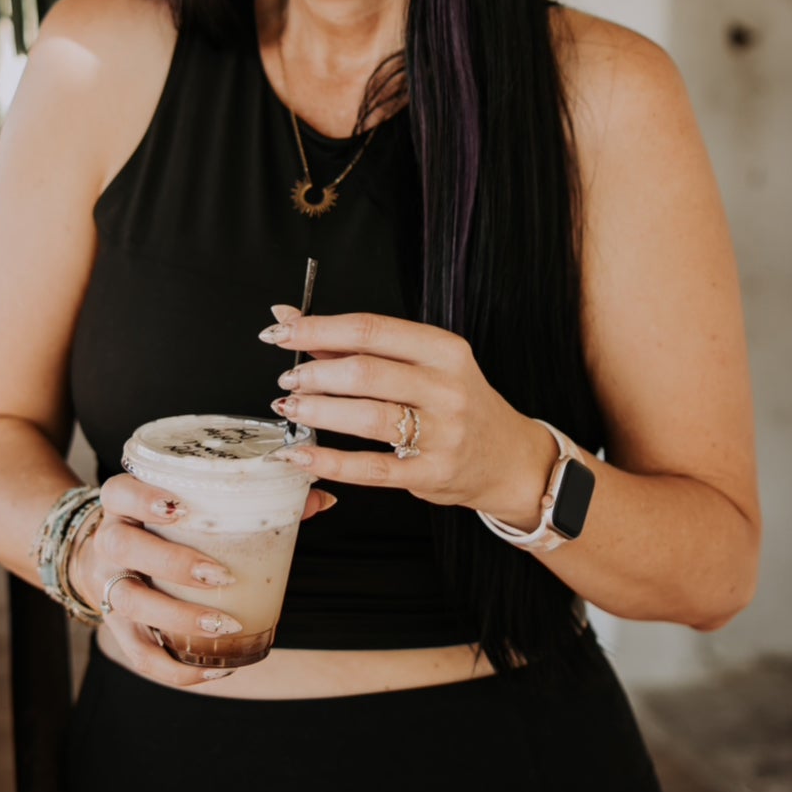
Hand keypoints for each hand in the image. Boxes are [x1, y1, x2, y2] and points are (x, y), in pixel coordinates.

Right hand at [68, 471, 336, 686]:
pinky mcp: (116, 628)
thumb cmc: (162, 525)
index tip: (179, 507)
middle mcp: (109, 542)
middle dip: (172, 562)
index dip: (144, 499)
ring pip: (129, 602)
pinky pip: (140, 655)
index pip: (119, 491)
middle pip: (123, 546)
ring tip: (224, 624)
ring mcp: (108, 586)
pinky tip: (216, 667)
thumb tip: (322, 499)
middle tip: (220, 575)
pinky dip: (176, 668)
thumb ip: (255, 499)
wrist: (100, 559)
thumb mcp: (189, 504)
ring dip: (177, 617)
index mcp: (123, 504)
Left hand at [260, 306, 554, 525]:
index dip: (318, 329)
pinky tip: (301, 455)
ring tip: (292, 406)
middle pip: (367, 372)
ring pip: (369, 416)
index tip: (281, 331)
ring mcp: (443, 433)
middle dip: (315, 373)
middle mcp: (447, 388)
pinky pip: (373, 469)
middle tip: (288, 378)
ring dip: (319, 411)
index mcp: (444, 350)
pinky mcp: (433, 473)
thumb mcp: (422, 364)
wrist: (509, 459)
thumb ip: (359, 345)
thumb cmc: (458, 404)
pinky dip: (331, 462)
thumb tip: (294, 319)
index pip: (371, 330)